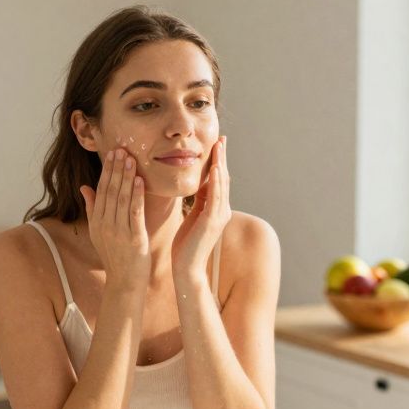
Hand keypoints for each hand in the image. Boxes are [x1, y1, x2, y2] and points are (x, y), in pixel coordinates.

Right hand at [80, 148, 149, 288]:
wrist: (124, 283)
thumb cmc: (115, 257)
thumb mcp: (99, 233)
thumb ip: (92, 209)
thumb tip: (84, 187)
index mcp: (97, 222)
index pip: (101, 190)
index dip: (107, 171)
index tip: (112, 153)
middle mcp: (105, 225)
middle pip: (110, 191)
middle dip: (116, 169)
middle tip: (121, 149)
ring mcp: (119, 232)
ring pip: (121, 198)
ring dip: (126, 177)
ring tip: (130, 159)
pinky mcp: (134, 239)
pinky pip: (134, 213)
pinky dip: (136, 195)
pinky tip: (140, 181)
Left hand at [173, 136, 231, 283]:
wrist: (187, 268)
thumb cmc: (186, 246)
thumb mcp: (192, 217)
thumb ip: (198, 202)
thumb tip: (197, 185)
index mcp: (215, 209)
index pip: (217, 181)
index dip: (218, 162)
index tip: (217, 144)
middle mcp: (221, 210)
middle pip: (222, 178)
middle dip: (222, 158)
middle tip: (222, 139)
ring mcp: (219, 216)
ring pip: (221, 185)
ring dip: (220, 164)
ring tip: (219, 147)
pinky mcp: (212, 222)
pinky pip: (215, 197)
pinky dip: (215, 182)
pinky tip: (214, 169)